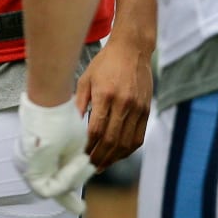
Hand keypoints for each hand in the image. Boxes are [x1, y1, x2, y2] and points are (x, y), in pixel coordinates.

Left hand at [16, 93, 93, 213]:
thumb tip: (83, 179)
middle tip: (80, 209)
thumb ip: (76, 166)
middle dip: (67, 200)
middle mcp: (32, 165)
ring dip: (73, 177)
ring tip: (84, 160)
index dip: (67, 196)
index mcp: (40, 157)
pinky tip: (79, 161)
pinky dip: (68, 177)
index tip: (79, 208)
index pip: (53, 181)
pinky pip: (51, 188)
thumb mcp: (75, 147)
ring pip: (54, 189)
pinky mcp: (30, 173)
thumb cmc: (64, 120)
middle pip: (52, 189)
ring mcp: (30, 170)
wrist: (51, 106)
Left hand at [76, 40, 152, 171]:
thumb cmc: (105, 63)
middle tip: (88, 168)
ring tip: (101, 166)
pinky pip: (138, 137)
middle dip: (99, 157)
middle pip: (111, 140)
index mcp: (106, 94)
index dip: (88, 147)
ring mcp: (137, 108)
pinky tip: (117, 155)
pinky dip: (127, 150)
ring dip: (113, 158)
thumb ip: (78, 104)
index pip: (96, 130)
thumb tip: (70, 127)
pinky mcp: (146, 110)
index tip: (79, 156)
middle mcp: (124, 103)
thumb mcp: (86, 79)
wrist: (132, 49)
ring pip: (126, 143)